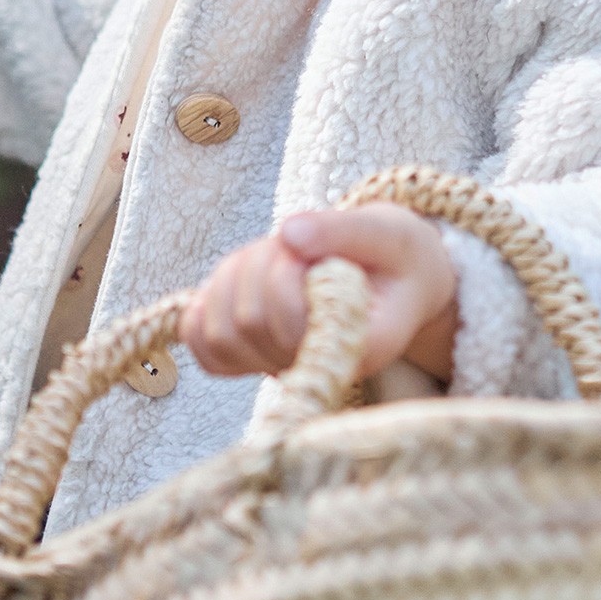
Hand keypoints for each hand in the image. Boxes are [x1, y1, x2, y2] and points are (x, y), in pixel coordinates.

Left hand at [180, 203, 458, 385]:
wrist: (398, 280)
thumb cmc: (398, 257)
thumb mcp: (388, 232)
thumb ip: (343, 231)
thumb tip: (288, 232)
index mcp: (362, 345)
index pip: (289, 320)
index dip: (285, 269)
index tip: (310, 242)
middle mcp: (318, 368)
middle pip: (247, 321)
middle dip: (260, 262)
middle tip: (296, 241)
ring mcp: (282, 367)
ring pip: (218, 329)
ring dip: (235, 273)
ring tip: (276, 254)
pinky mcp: (254, 358)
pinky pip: (202, 343)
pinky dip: (206, 302)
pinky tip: (238, 278)